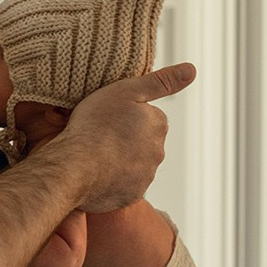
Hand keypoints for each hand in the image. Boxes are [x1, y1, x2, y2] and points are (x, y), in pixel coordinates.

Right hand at [64, 63, 195, 212]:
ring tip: (94, 153)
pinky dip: (111, 178)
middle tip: (99, 133)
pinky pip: (122, 184)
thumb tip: (191, 70)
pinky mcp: (130, 196)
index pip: (148, 116)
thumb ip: (161, 81)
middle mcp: (157, 153)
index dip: (126, 114)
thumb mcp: (126, 91)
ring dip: (118, 158)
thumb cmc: (95, 125)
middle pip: (141, 141)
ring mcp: (144, 177)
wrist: (75, 167)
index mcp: (158, 125)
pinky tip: (94, 171)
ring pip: (132, 163)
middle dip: (125, 137)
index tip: (109, 116)